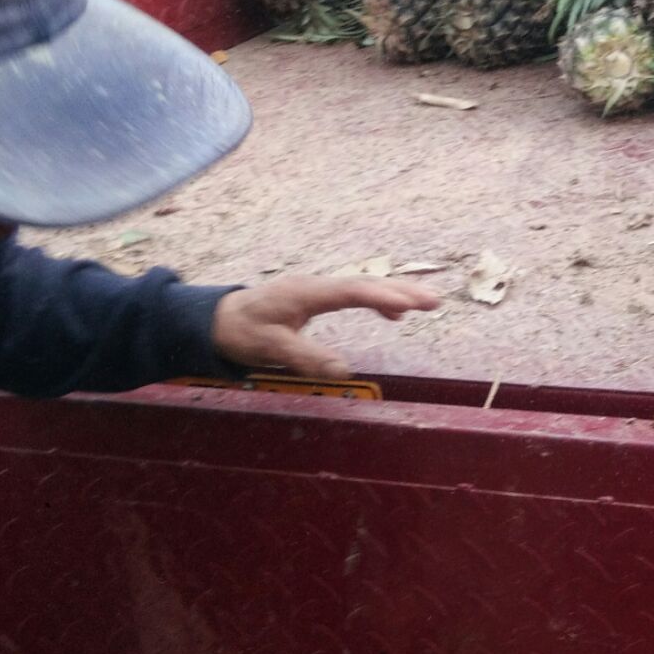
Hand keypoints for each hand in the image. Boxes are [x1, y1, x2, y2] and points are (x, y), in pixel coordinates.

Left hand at [212, 274, 440, 376]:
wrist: (218, 318)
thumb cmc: (242, 331)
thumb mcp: (270, 348)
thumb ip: (305, 357)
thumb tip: (344, 370)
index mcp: (306, 292)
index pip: (352, 291)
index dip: (383, 297)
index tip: (411, 305)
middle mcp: (316, 285)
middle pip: (366, 283)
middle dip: (402, 290)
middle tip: (435, 300)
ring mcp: (317, 288)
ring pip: (363, 286)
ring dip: (395, 293)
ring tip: (426, 304)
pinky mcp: (317, 297)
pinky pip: (355, 293)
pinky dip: (378, 300)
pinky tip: (393, 313)